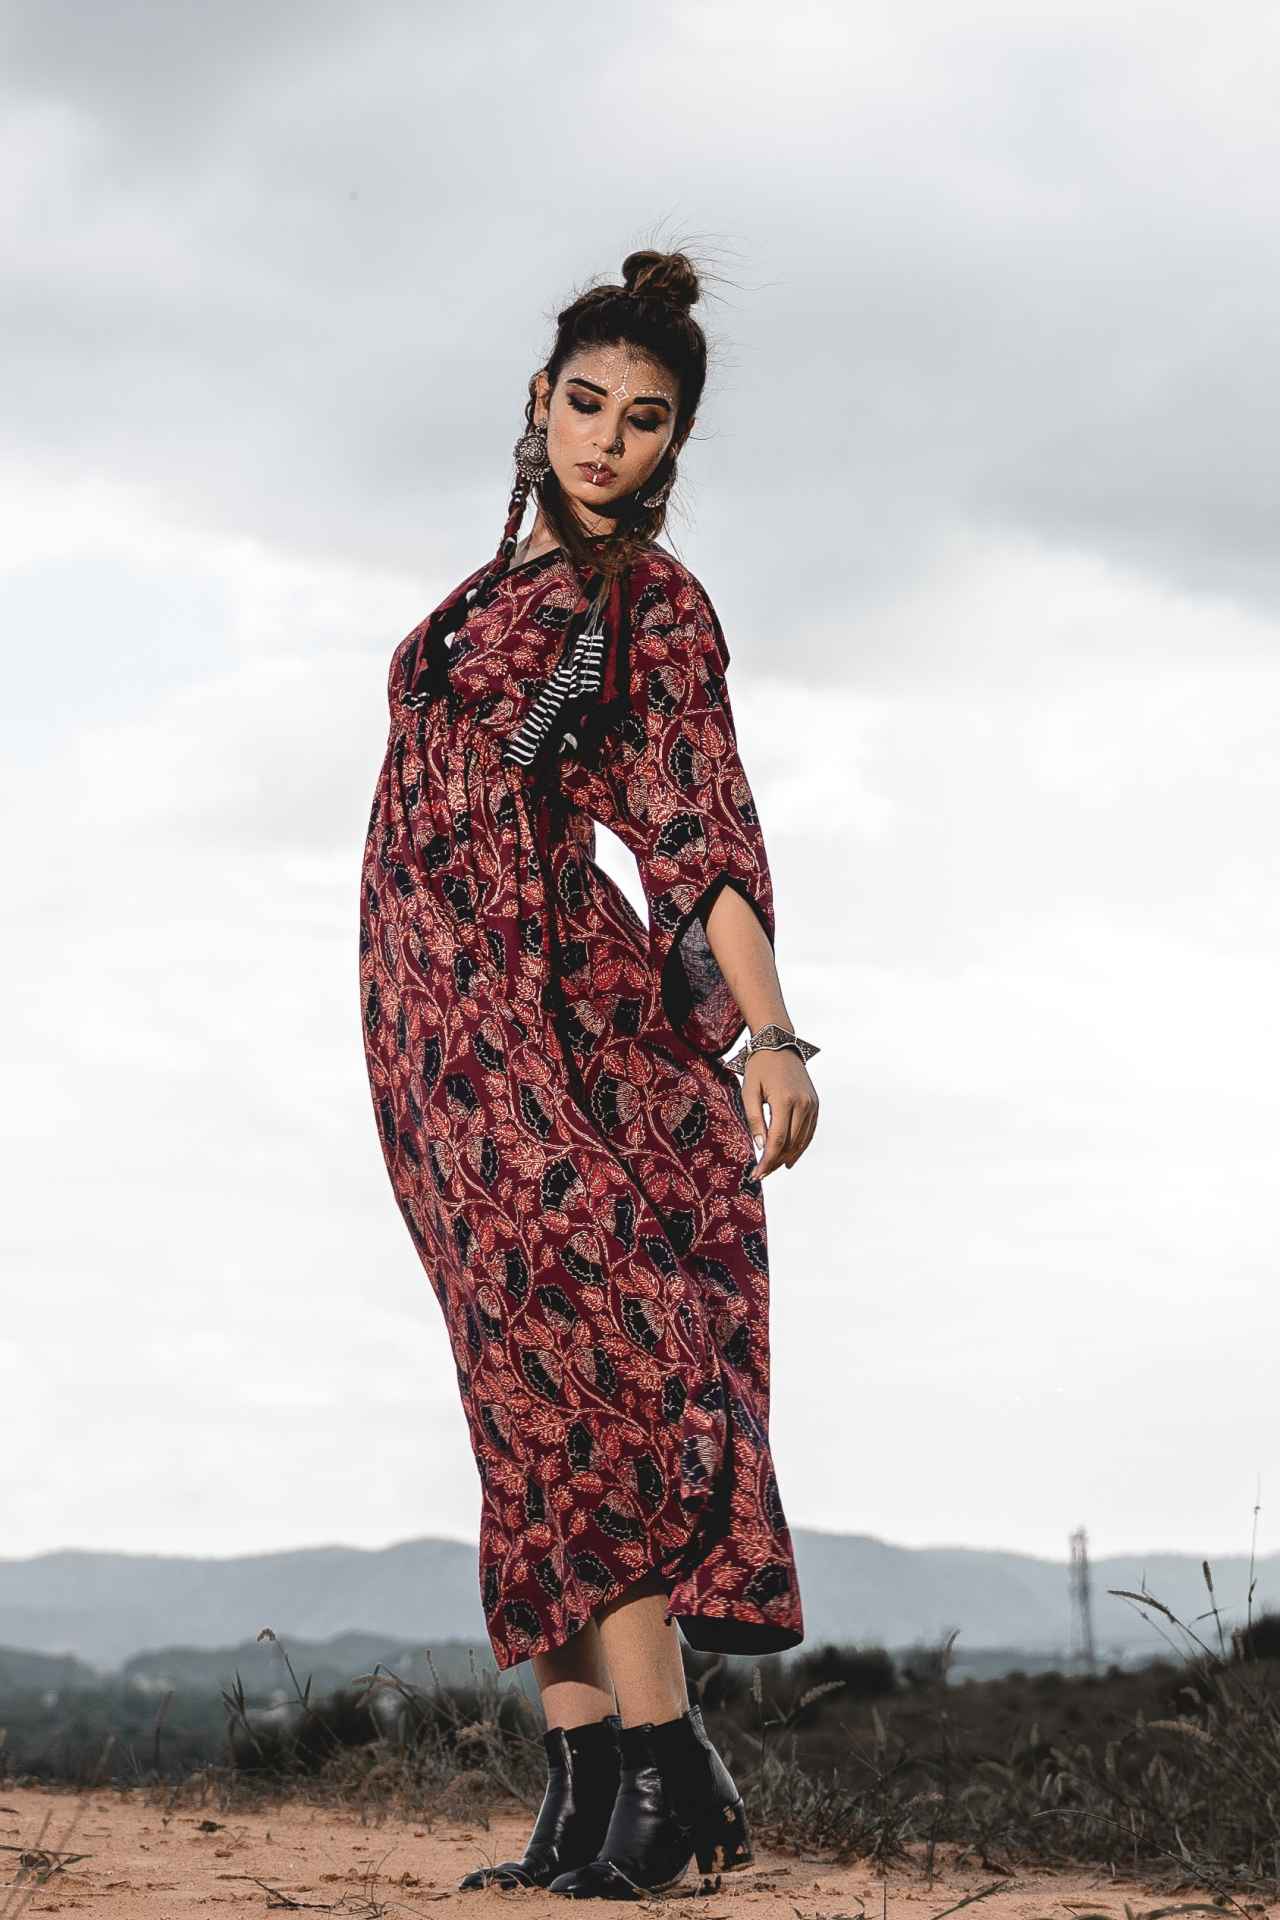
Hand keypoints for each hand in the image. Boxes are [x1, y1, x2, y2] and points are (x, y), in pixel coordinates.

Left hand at [743, 1046, 818, 1181]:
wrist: (779, 1044)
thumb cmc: (759, 1067)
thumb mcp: (749, 1092)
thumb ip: (754, 1120)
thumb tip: (761, 1147)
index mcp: (785, 1100)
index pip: (777, 1140)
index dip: (768, 1161)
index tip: (757, 1174)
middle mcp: (803, 1104)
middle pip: (791, 1143)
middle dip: (776, 1162)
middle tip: (762, 1174)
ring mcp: (812, 1104)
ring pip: (802, 1140)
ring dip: (788, 1157)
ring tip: (773, 1168)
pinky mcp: (815, 1103)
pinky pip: (809, 1131)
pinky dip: (800, 1146)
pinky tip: (789, 1157)